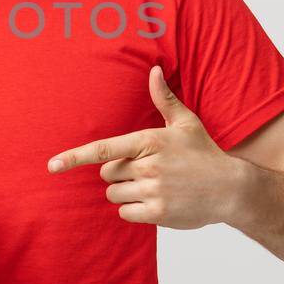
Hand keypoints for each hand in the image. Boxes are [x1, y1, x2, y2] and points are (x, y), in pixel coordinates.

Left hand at [45, 65, 255, 229]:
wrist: (232, 189)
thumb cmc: (204, 153)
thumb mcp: (185, 123)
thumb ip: (164, 99)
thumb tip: (154, 70)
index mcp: (149, 141)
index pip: (103, 149)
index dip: (74, 157)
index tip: (52, 165)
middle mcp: (148, 166)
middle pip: (107, 173)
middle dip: (120, 173)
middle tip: (146, 171)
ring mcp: (153, 190)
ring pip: (115, 194)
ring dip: (126, 193)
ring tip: (153, 186)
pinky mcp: (158, 213)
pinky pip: (126, 212)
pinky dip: (134, 210)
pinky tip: (156, 202)